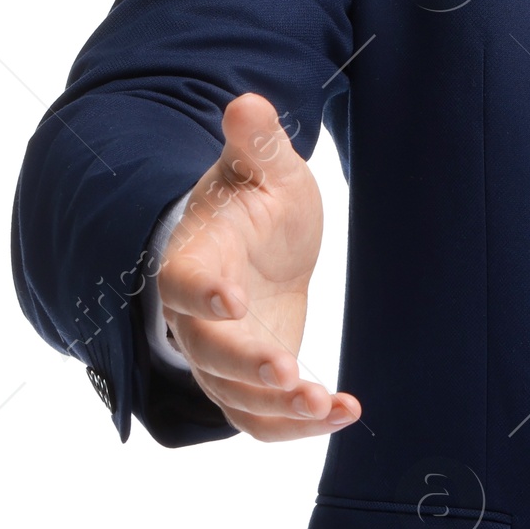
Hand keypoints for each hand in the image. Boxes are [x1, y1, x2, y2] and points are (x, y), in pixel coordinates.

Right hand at [155, 93, 360, 439]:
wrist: (257, 240)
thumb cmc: (256, 200)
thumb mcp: (264, 167)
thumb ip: (257, 143)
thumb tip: (247, 102)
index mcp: (196, 257)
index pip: (184, 281)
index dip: (203, 291)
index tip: (231, 298)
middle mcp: (199, 316)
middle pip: (210, 350)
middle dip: (245, 364)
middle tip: (287, 372)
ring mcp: (222, 354)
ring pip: (236, 395)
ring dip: (277, 407)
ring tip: (326, 404)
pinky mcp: (249, 382)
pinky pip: (263, 418)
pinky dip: (298, 426)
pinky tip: (344, 413)